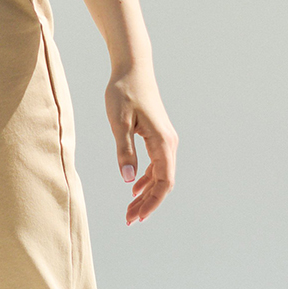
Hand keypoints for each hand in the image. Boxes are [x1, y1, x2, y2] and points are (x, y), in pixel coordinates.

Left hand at [105, 66, 176, 224]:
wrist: (133, 68)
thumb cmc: (124, 92)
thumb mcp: (119, 123)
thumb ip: (124, 151)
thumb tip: (127, 179)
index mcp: (162, 142)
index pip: (164, 182)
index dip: (152, 203)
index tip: (137, 217)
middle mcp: (169, 143)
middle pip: (163, 183)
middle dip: (148, 204)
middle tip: (129, 220)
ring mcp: (165, 140)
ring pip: (160, 175)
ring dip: (146, 194)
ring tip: (130, 210)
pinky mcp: (158, 136)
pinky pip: (157, 164)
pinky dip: (146, 179)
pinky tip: (134, 188)